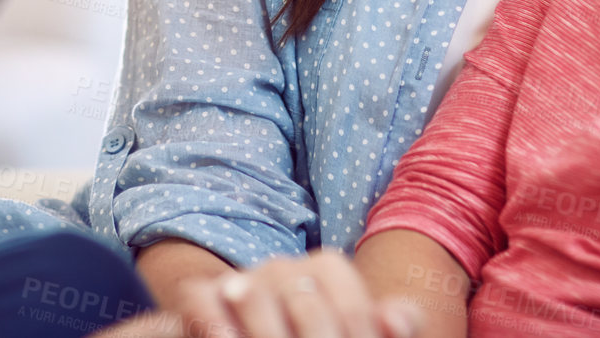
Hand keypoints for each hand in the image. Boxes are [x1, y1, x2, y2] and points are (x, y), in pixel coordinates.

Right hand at [172, 249, 423, 337]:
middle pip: (306, 305)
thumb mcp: (345, 334)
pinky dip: (216, 325)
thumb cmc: (302, 336)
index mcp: (326, 271)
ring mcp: (242, 279)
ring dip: (267, 332)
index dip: (358, 336)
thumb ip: (377, 327)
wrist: (242, 331)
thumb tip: (400, 320)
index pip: (351, 308)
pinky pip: (203, 301)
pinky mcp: (199, 295)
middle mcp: (284, 268)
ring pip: (255, 298)